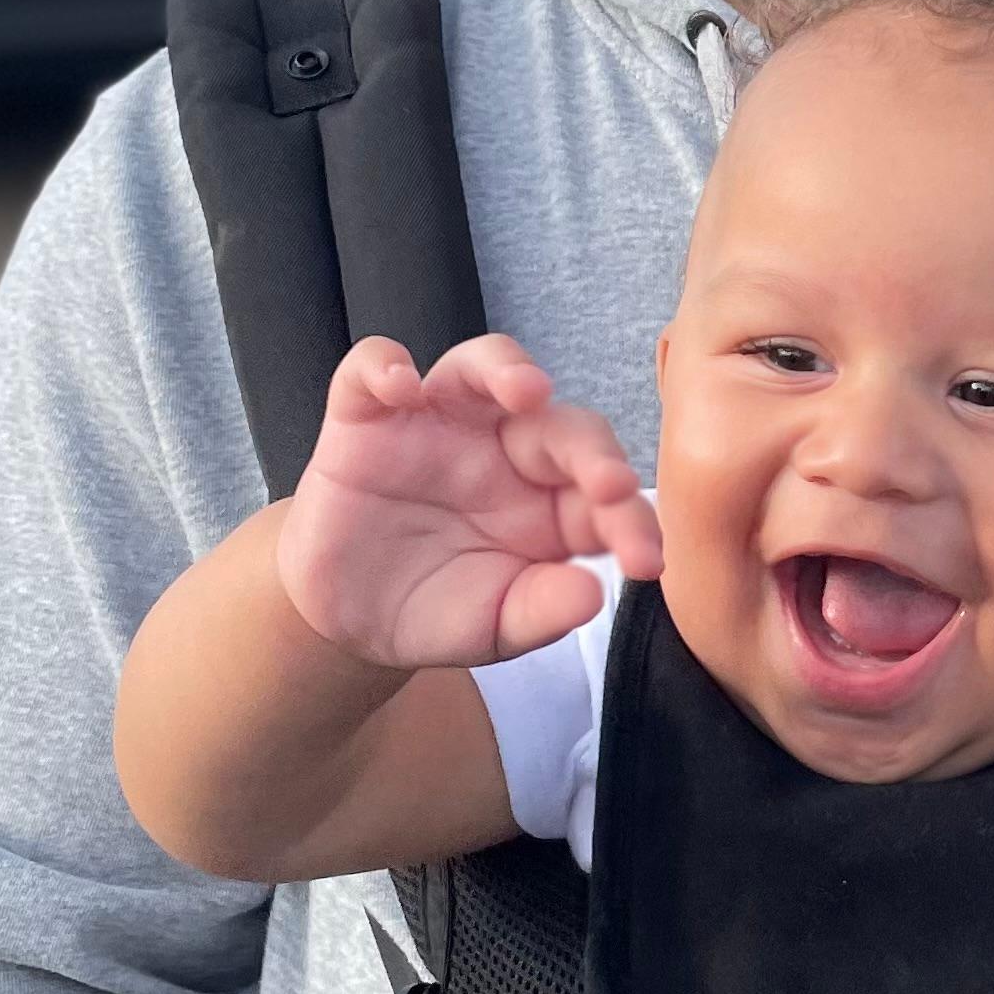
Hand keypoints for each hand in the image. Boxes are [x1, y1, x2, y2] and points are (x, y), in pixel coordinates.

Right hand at [276, 337, 662, 671]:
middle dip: (592, 450)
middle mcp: (504, 450)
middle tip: (611, 485)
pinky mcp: (367, 418)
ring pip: (481, 366)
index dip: (630, 518)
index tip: (644, 562)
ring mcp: (438, 425)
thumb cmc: (435, 611)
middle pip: (559, 424)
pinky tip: (403, 388)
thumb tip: (593, 593)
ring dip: (507, 368)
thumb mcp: (494, 627)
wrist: (349, 620)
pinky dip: (386, 366)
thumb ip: (541, 610)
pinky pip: (373, 370)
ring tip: (526, 390)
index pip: (604, 489)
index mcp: (551, 501)